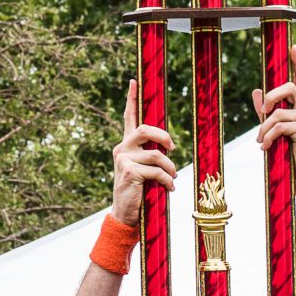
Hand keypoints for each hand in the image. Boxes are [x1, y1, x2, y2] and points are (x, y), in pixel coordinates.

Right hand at [110, 80, 177, 225]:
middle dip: (163, 137)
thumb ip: (152, 155)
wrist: (125, 215)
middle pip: (145, 129)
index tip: (134, 80)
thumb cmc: (139, 192)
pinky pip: (157, 171)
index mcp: (126, 145)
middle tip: (173, 148)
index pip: (129, 117)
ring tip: (172, 179)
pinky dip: (167, 181)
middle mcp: (122, 149)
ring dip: (170, 169)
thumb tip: (169, 148)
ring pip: (156, 155)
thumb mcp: (145, 170)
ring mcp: (124, 160)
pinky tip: (168, 189)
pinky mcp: (129, 172)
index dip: (132, 98)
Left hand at [252, 42, 295, 197]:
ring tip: (260, 142)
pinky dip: (267, 137)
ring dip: (264, 128)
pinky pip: (278, 126)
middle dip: (271, 96)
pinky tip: (265, 147)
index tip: (293, 47)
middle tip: (262, 111)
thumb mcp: (275, 130)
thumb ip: (267, 112)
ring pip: (278, 111)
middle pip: (289, 86)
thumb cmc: (290, 153)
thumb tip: (256, 91)